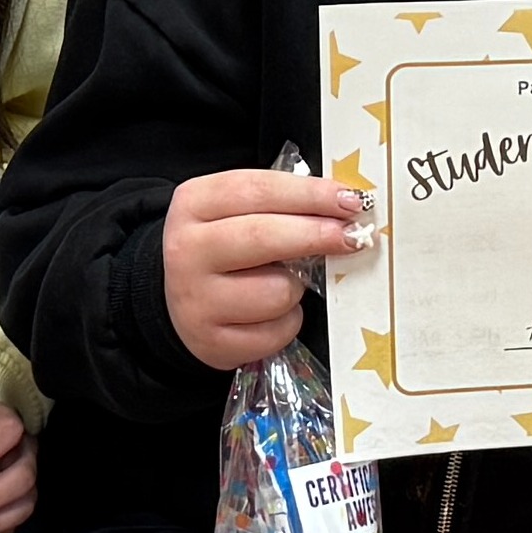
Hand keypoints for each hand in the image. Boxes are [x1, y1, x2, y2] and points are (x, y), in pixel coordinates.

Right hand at [163, 166, 376, 371]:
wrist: (178, 302)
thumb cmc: (223, 251)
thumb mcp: (236, 213)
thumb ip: (281, 205)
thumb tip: (344, 206)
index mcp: (193, 204)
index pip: (257, 190)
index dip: (310, 193)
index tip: (350, 199)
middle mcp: (186, 250)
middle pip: (262, 236)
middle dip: (317, 234)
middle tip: (353, 236)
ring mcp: (196, 300)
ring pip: (276, 291)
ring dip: (296, 288)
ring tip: (283, 283)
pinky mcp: (211, 342)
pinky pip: (276, 331)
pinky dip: (287, 322)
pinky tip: (272, 314)